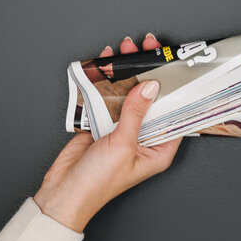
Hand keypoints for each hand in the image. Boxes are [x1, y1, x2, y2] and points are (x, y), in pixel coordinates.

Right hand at [34, 33, 182, 232]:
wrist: (64, 192)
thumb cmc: (98, 183)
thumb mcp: (123, 146)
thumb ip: (135, 114)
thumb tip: (150, 87)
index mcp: (158, 150)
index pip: (174, 114)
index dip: (176, 89)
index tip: (176, 65)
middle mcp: (142, 140)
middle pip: (151, 100)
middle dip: (149, 73)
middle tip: (148, 48)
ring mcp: (122, 131)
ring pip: (129, 96)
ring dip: (127, 73)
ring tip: (127, 49)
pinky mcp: (101, 125)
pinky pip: (107, 99)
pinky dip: (106, 82)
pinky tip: (107, 64)